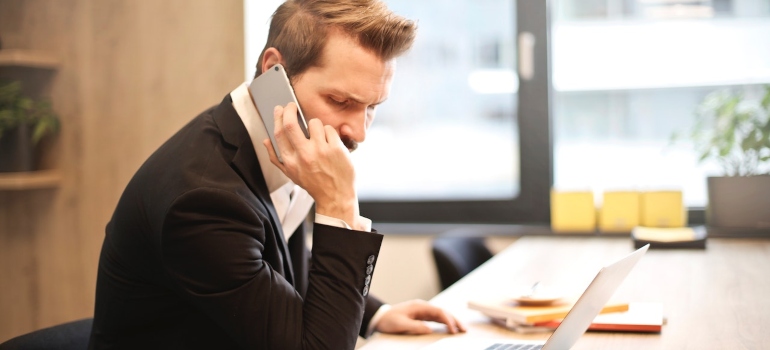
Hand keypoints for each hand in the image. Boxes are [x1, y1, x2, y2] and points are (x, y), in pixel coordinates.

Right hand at [264, 103, 360, 228]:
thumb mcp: (291, 174)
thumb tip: (266, 140)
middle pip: (291, 124)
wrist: (335, 196)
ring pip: (314, 123)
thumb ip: (276, 157)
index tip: (280, 109)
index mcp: (290, 161)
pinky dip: (329, 133)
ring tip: (319, 136)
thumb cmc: (313, 184)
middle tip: (292, 105)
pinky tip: (330, 143)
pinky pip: (329, 129)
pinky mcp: (335, 148)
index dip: (278, 117)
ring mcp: (320, 151)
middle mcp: (303, 155)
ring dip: (316, 125)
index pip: (279, 133)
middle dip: (290, 109)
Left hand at [375, 300, 465, 334]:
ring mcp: (423, 311)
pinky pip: (436, 319)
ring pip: (441, 315)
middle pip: (443, 312)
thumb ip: (415, 327)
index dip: (448, 320)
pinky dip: (444, 323)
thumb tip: (430, 330)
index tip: (453, 330)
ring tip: (460, 330)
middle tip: (464, 329)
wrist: (380, 317)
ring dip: (451, 322)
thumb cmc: (388, 320)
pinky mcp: (421, 316)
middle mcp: (423, 307)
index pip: (439, 312)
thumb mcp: (401, 324)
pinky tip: (450, 328)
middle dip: (454, 320)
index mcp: (419, 306)